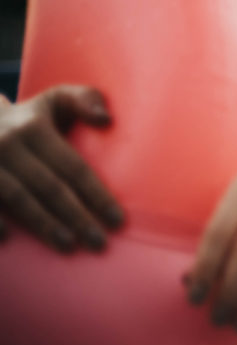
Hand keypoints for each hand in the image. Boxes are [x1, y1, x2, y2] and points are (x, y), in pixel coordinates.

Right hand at [0, 85, 123, 251]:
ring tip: (68, 246)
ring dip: (42, 225)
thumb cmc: (32, 116)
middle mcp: (7, 144)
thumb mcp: (57, 98)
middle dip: (76, 216)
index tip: (118, 220)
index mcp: (33, 127)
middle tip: (99, 243)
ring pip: (17, 198)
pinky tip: (10, 240)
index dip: (96, 194)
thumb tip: (105, 120)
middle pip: (48, 187)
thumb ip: (85, 99)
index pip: (72, 166)